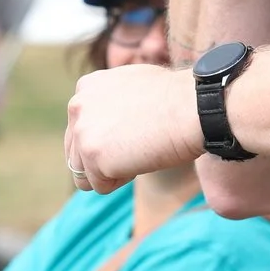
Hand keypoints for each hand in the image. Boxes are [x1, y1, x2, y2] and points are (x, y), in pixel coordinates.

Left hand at [63, 63, 201, 194]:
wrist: (191, 107)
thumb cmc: (175, 98)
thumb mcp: (134, 85)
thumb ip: (112, 100)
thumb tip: (112, 120)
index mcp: (87, 87)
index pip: (82, 129)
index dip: (110, 139)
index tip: (134, 132)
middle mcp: (77, 106)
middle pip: (77, 153)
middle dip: (105, 158)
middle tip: (138, 145)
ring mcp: (83, 132)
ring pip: (84, 173)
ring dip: (111, 171)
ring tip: (139, 152)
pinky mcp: (93, 155)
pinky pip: (100, 186)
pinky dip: (121, 181)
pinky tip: (141, 160)